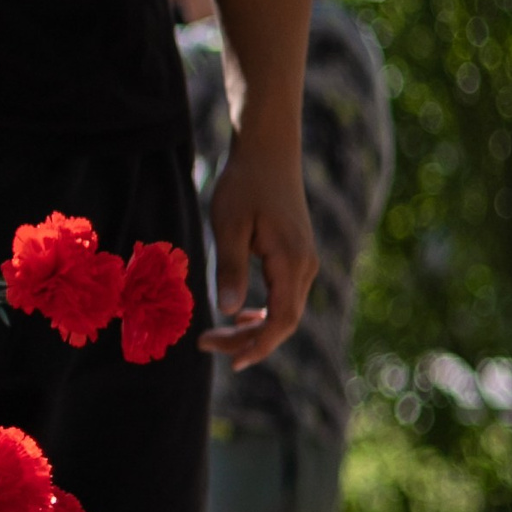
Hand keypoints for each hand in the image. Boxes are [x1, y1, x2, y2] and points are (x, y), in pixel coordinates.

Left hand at [201, 133, 316, 366]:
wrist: (268, 151)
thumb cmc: (244, 183)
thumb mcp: (228, 224)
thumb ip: (229, 267)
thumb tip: (226, 311)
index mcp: (291, 261)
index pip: (282, 320)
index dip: (257, 345)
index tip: (228, 359)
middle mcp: (305, 266)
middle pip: (284, 321)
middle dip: (247, 341)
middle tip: (206, 344)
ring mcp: (304, 262)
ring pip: (285, 311)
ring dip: (254, 329)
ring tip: (218, 336)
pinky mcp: (297, 256)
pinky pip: (284, 296)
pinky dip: (264, 312)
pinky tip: (240, 315)